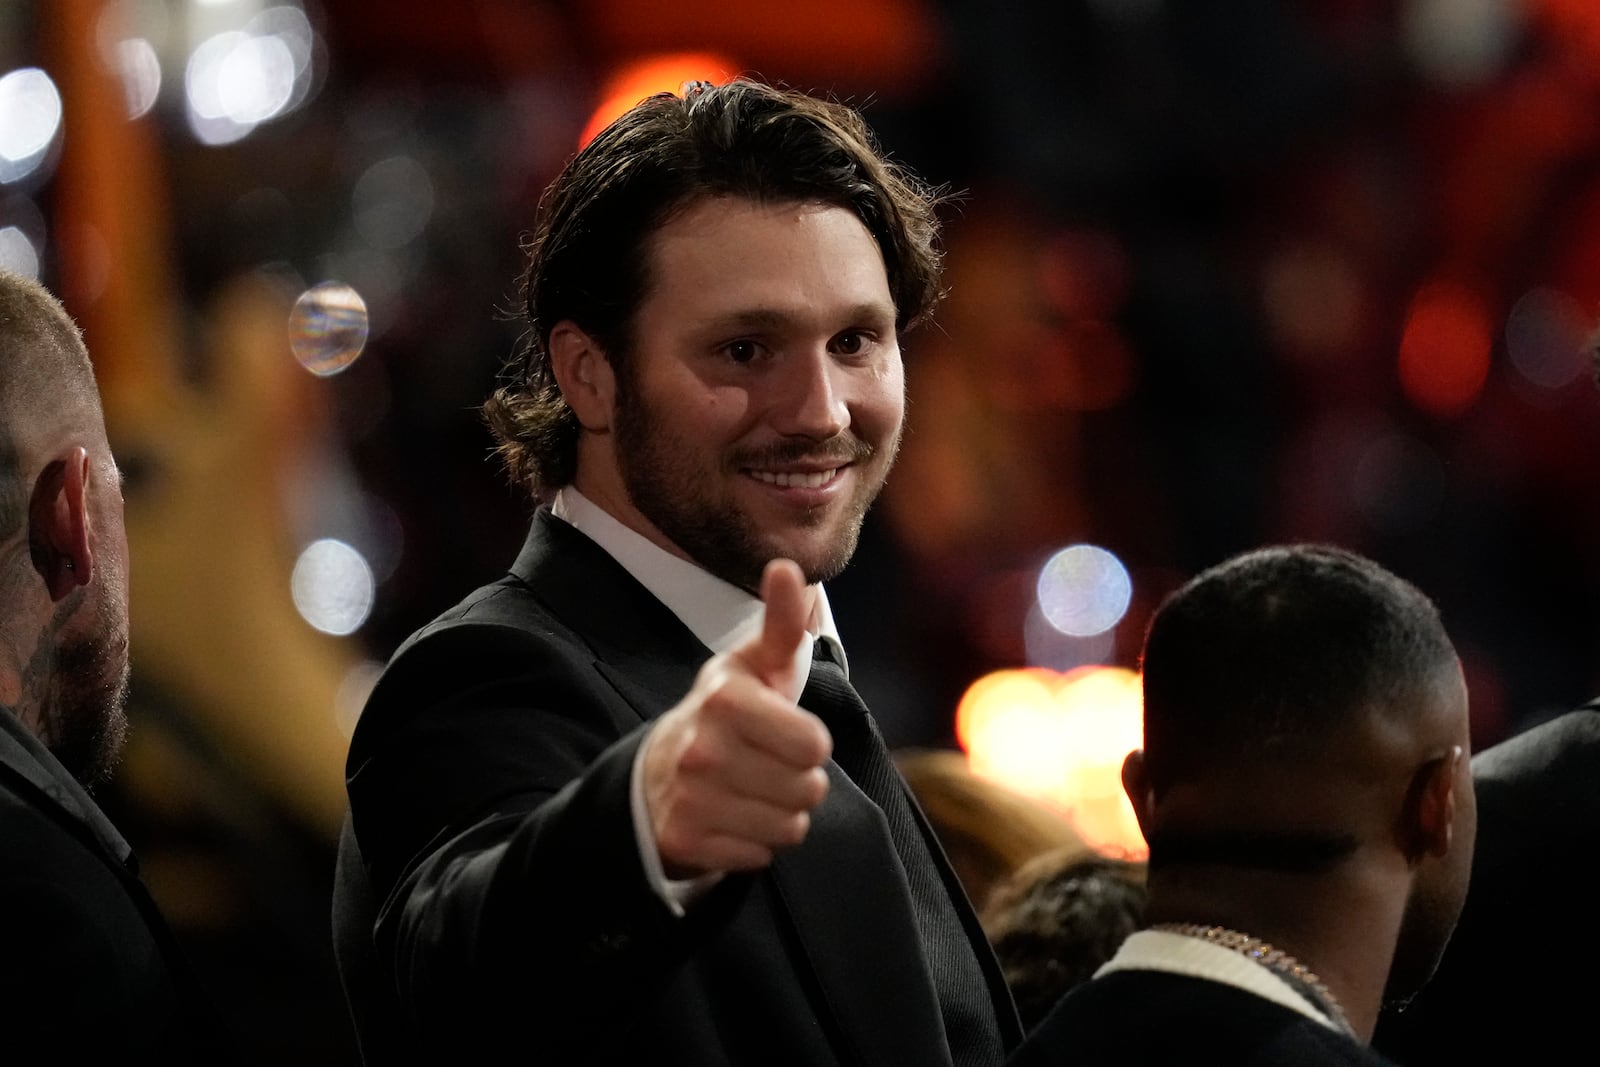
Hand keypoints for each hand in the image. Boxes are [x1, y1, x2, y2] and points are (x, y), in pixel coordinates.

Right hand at [642, 558, 832, 876]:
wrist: (657, 772)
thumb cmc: (727, 714)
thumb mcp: (755, 665)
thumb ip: (782, 622)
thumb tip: (787, 568)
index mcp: (725, 699)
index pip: (815, 746)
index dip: (809, 742)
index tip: (782, 731)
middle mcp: (702, 749)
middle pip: (808, 790)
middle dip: (797, 780)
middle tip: (766, 763)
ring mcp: (690, 798)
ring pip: (788, 827)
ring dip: (779, 813)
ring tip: (750, 789)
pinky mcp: (685, 841)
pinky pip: (760, 856)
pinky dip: (753, 842)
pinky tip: (730, 816)